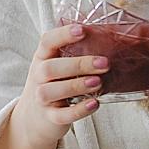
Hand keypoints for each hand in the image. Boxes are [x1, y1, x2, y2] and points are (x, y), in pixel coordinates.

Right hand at [7, 24, 108, 148]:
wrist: (33, 118)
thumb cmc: (53, 85)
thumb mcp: (58, 66)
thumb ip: (76, 53)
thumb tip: (115, 38)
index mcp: (42, 58)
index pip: (47, 42)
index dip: (63, 35)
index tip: (82, 30)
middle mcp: (38, 76)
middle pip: (50, 68)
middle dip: (77, 64)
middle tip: (104, 62)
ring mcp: (42, 98)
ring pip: (51, 91)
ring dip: (76, 85)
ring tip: (98, 82)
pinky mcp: (50, 117)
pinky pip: (62, 115)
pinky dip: (79, 110)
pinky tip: (94, 104)